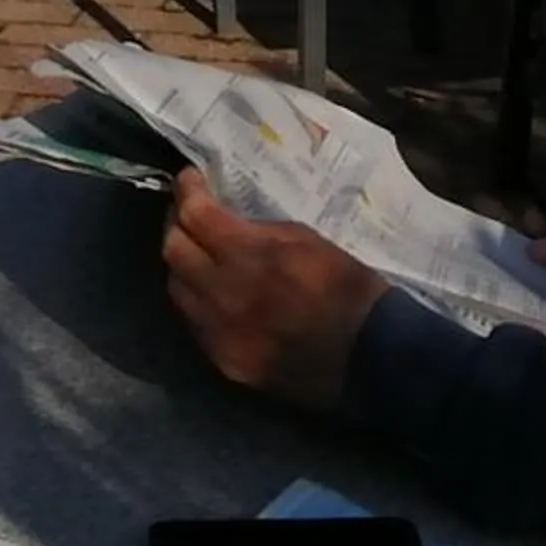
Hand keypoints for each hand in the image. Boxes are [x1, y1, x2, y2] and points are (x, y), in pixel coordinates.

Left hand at [164, 171, 387, 407]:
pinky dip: (199, 303)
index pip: (195, 215)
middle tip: (189, 213)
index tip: (189, 179)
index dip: (187, 191)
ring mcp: (222, 335)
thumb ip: (256, 231)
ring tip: (199, 253)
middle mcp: (225, 295)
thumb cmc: (345, 287)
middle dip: (177, 224)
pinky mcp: (227, 365)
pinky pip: (197, 326)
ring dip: (183, 266)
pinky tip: (215, 294)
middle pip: (173, 251)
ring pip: (178, 291)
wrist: (372, 358)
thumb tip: (225, 221)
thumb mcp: (304, 238)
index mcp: (250, 256)